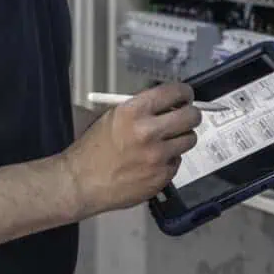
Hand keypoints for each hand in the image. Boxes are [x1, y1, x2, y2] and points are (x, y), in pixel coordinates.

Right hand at [62, 83, 200, 216]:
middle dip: (192, 114)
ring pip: (189, 139)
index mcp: (134, 111)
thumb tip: (167, 104)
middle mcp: (149, 132)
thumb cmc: (94, 147)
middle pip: (190, 116)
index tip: (186, 95)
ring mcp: (158, 156)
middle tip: (187, 116)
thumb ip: (141, 109)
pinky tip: (155, 161)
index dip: (184, 92)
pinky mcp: (161, 177)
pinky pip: (177, 162)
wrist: (82, 182)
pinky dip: (170, 160)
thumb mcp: (113, 116)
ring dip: (182, 137)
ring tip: (170, 140)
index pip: (173, 92)